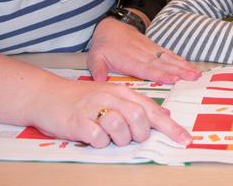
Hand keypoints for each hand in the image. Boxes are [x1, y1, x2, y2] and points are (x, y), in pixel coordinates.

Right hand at [33, 75, 191, 147]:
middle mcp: (110, 97)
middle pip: (139, 118)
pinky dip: (99, 142)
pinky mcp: (79, 122)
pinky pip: (99, 138)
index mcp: (122, 91)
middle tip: (129, 136)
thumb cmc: (82, 99)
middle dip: (139, 133)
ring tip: (107, 134)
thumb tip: (164, 114)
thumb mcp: (112, 95)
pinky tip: (92, 135)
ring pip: (121, 129)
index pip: (152, 109)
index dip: (170, 126)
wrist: (47, 96)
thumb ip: (137, 104)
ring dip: (118, 138)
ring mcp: (94, 109)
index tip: (185, 140)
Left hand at [88, 17, 200, 83]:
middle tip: (192, 77)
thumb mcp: (95, 57)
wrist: (110, 27)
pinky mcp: (154, 47)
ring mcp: (150, 49)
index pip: (146, 68)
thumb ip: (97, 69)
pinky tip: (189, 66)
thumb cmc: (103, 46)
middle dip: (178, 71)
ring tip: (195, 73)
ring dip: (183, 66)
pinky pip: (168, 54)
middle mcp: (142, 54)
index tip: (173, 79)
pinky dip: (180, 60)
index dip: (160, 74)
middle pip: (162, 64)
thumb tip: (99, 81)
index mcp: (128, 59)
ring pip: (168, 59)